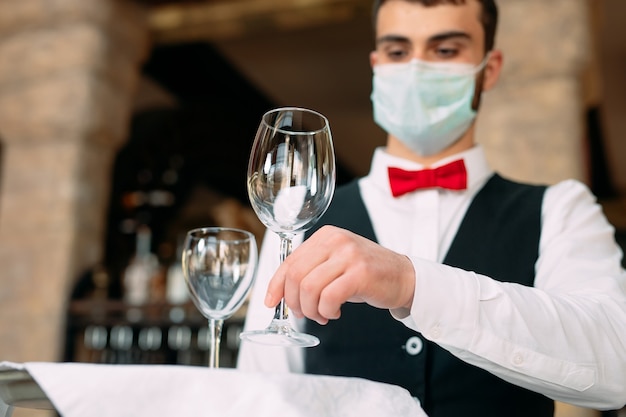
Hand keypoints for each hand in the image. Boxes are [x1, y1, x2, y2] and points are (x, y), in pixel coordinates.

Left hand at [265, 225, 415, 324]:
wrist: (404, 277)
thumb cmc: (365, 274)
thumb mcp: (334, 264)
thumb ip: (310, 271)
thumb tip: (279, 293)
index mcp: (325, 236)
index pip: (289, 261)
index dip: (276, 284)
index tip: (271, 301)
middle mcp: (335, 240)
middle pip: (296, 275)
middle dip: (294, 301)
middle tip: (304, 314)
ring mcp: (349, 255)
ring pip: (309, 288)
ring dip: (311, 310)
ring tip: (322, 314)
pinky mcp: (360, 273)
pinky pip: (329, 298)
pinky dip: (326, 311)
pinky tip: (334, 313)